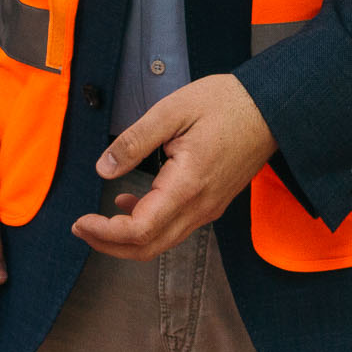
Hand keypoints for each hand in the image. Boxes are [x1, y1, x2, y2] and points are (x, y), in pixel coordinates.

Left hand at [72, 74, 275, 260]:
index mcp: (188, 185)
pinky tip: (130, 205)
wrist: (272, 107)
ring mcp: (209, 208)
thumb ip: (135, 141)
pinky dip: (147, 227)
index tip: (80, 221)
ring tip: (97, 222)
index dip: (105, 233)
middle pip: (149, 248)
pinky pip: (175, 228)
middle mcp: (200, 206)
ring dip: (127, 239)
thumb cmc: (227, 103)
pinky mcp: (212, 202)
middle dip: (109, 244)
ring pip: (162, 242)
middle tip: (80, 229)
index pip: (140, 231)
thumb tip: (103, 168)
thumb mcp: (172, 110)